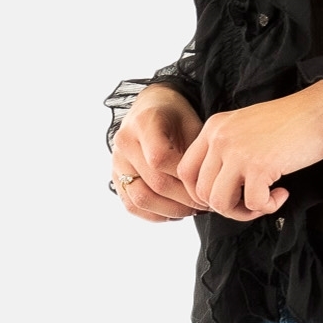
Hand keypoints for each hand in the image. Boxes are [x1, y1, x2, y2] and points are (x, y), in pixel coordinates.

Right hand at [112, 85, 203, 221]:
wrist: (150, 108)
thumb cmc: (175, 116)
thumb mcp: (192, 123)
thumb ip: (196, 154)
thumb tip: (207, 188)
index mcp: (143, 123)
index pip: (160, 159)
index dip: (185, 178)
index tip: (205, 184)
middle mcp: (124, 142)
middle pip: (154, 183)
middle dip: (184, 199)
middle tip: (205, 204)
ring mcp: (116, 162)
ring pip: (141, 199)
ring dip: (171, 210)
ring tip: (191, 210)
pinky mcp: (115, 177)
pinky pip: (132, 205)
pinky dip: (155, 214)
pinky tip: (174, 211)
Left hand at [176, 83, 322, 219]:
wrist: (322, 110)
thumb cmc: (291, 122)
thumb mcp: (246, 127)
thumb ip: (228, 150)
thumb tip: (219, 189)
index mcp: (214, 128)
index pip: (186, 171)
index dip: (202, 194)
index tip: (226, 197)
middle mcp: (220, 138)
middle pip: (201, 192)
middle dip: (226, 207)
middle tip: (251, 202)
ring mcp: (237, 152)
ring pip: (220, 202)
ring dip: (244, 211)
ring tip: (265, 201)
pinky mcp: (259, 166)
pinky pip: (252, 203)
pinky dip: (268, 206)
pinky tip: (282, 193)